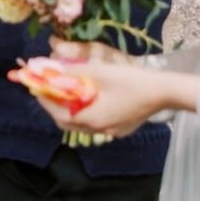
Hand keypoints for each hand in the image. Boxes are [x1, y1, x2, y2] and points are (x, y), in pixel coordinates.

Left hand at [38, 56, 192, 139]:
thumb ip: (70, 72)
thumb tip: (46, 68)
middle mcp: (101, 130)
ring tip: (65, 90)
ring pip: (82, 123)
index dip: (45, 101)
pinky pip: (96, 122)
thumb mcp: (98, 72)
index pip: (59, 115)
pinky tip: (88, 96)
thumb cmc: (130, 80)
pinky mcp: (121, 127)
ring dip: (70, 108)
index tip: (35, 87)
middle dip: (55, 106)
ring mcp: (112, 131)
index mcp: (93, 119)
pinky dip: (86, 110)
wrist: (164, 91)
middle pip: (69, 122)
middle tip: (47, 89)